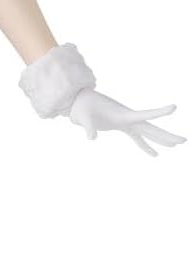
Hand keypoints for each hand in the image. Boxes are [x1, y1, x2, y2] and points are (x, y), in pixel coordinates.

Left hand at [69, 88, 185, 155]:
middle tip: (183, 140)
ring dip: (161, 140)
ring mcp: (126, 121)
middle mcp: (128, 117)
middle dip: (167, 135)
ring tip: (176, 145)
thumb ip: (88, 127)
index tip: (174, 107)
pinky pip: (137, 137)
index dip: (159, 112)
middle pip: (151, 128)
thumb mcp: (84, 117)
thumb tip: (92, 138)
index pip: (144, 115)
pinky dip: (145, 146)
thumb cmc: (81, 106)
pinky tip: (154, 155)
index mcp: (122, 114)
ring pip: (147, 132)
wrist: (77, 102)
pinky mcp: (121, 125)